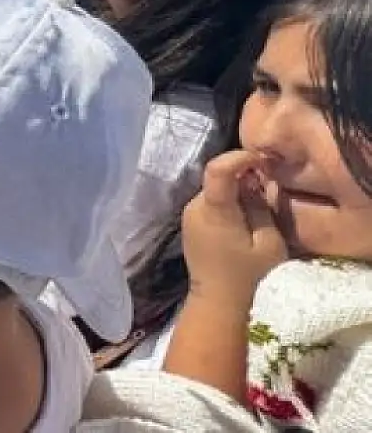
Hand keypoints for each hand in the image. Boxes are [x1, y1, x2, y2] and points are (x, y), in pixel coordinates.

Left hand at [181, 150, 289, 311]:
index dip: (240, 156)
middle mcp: (195, 206)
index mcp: (214, 210)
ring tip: (260, 201)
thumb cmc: (248, 274)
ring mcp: (189, 214)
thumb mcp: (269, 242)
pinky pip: (211, 201)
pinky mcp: (190, 222)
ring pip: (216, 189)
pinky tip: (245, 215)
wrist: (218, 301)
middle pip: (218, 177)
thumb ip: (262, 207)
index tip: (263, 159)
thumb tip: (255, 181)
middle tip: (269, 182)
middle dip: (243, 174)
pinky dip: (228, 200)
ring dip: (236, 188)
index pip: (218, 169)